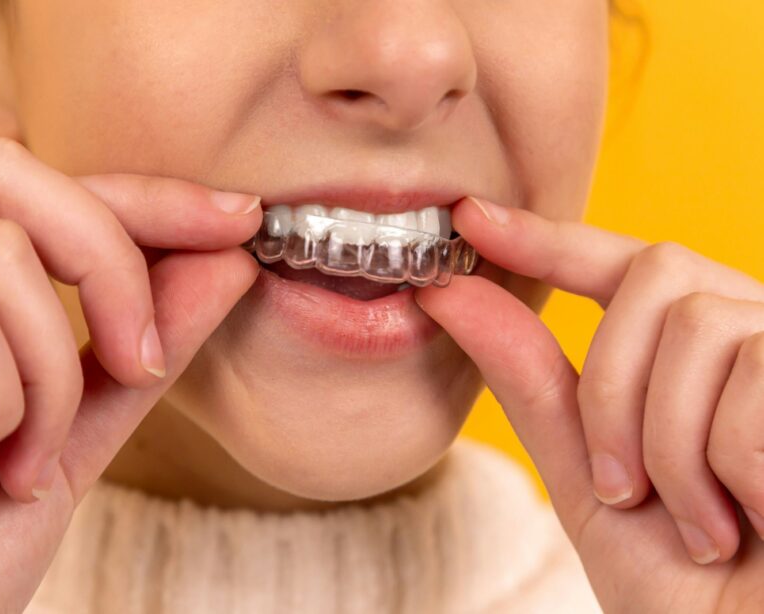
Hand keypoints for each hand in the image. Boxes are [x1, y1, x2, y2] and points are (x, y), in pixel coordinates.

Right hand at [0, 138, 261, 610]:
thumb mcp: (81, 422)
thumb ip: (148, 341)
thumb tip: (229, 263)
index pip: (66, 192)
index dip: (157, 197)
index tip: (240, 218)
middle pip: (25, 183)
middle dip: (111, 270)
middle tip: (134, 360)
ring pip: (4, 261)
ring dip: (49, 378)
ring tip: (26, 457)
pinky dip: (8, 415)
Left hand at [415, 196, 763, 612]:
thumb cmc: (690, 588)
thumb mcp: (590, 480)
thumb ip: (533, 384)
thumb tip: (452, 294)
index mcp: (699, 359)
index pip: (623, 266)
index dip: (547, 239)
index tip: (471, 219)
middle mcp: (759, 338)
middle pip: (658, 275)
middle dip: (611, 386)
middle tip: (623, 488)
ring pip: (699, 326)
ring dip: (667, 445)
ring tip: (700, 525)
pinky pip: (752, 381)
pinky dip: (722, 466)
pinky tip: (751, 522)